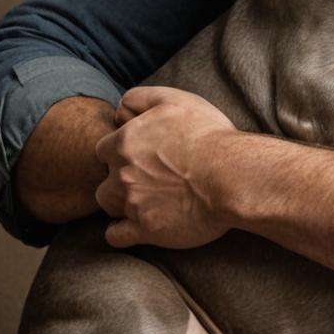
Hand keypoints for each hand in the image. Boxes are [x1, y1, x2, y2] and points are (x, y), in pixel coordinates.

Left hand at [94, 85, 236, 249]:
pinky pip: (116, 236)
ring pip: (107, 204)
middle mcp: (122, 173)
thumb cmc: (207, 135)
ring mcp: (132, 203)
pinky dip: (121, 231)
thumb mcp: (175, 99)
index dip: (120, 150)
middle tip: (146, 174)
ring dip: (120, 201)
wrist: (230, 176)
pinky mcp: (145, 229)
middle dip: (120, 176)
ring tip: (143, 197)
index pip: (103, 149)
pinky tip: (136, 223)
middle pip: (104, 178)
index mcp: (125, 142)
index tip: (139, 153)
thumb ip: (140, 97)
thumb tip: (119, 107)